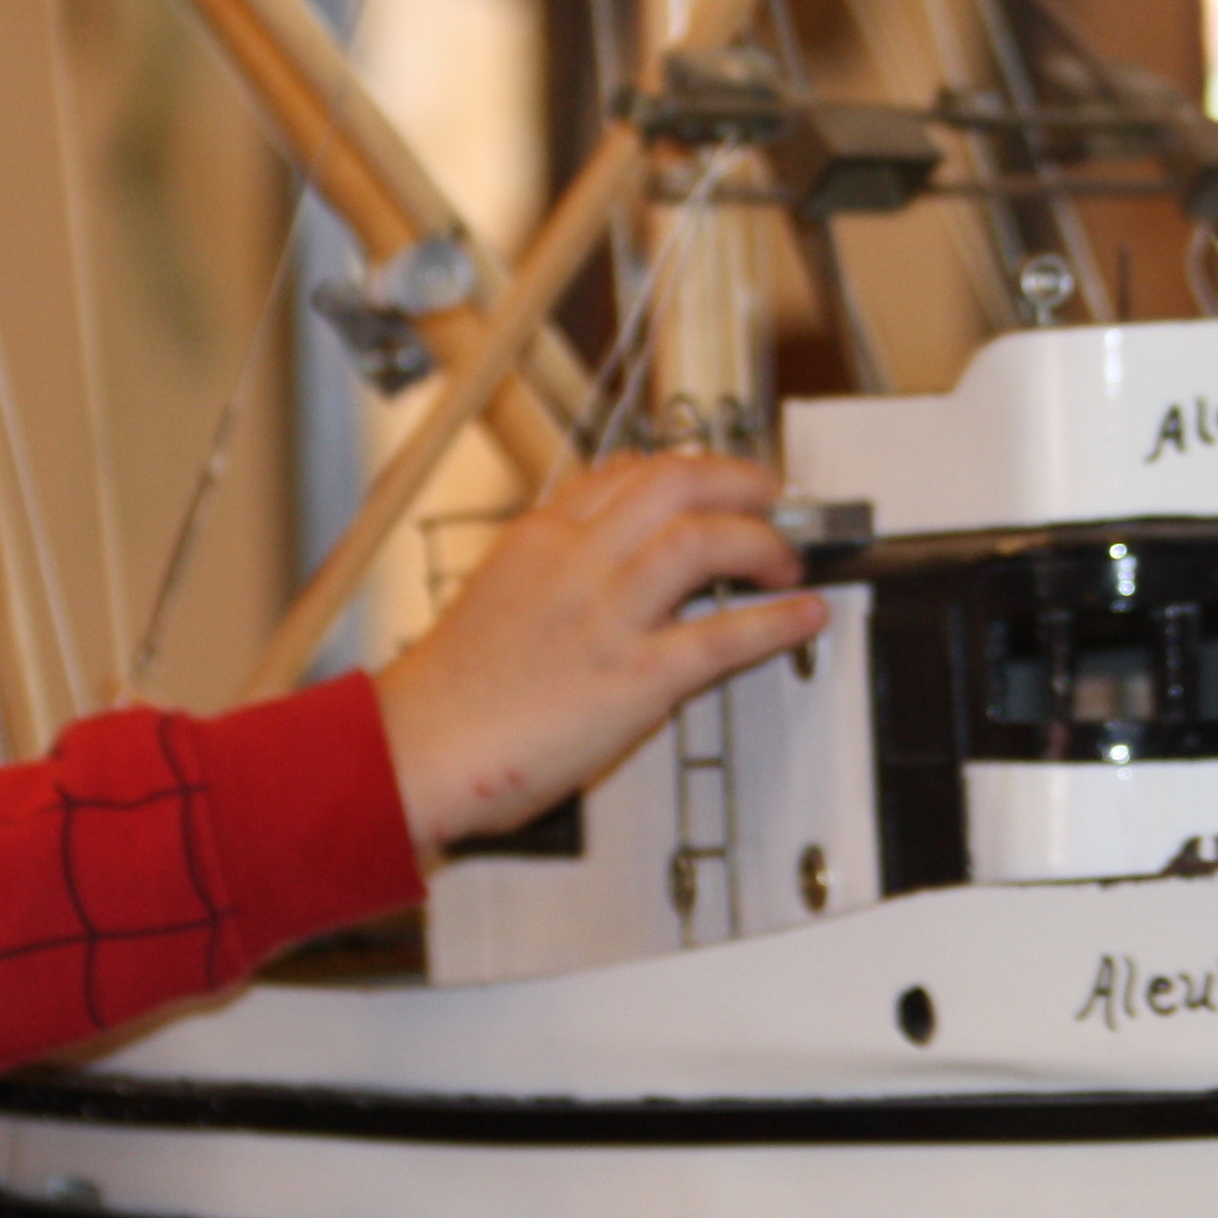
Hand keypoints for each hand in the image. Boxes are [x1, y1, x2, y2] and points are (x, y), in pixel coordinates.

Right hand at [372, 453, 829, 853]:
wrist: (414, 748)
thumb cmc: (447, 692)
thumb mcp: (493, 596)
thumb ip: (545, 568)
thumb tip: (592, 557)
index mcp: (538, 539)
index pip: (623, 473)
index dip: (683, 469)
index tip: (710, 479)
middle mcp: (576, 562)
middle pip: (675, 482)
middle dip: (737, 480)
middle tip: (769, 496)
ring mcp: (606, 618)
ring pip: (702, 539)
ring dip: (760, 540)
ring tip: (786, 557)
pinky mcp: (632, 679)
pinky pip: (722, 637)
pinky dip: (776, 622)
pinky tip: (803, 615)